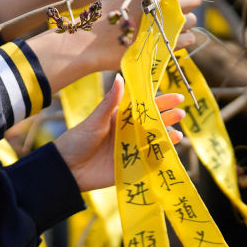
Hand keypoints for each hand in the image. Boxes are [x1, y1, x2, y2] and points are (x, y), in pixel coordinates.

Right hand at [24, 0, 202, 91]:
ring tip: (166, 26)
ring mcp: (166, 24)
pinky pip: (188, 38)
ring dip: (184, 22)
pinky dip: (183, 38)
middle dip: (189, 2)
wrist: (88, 43)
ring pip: (192, 20)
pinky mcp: (165, 45)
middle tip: (175, 10)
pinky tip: (169, 38)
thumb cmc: (104, 16)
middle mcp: (163, 3)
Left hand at [53, 74, 184, 191]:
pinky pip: (149, 162)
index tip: (177, 97)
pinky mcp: (130, 168)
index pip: (144, 107)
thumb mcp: (94, 120)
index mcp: (120, 118)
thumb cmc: (77, 141)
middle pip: (153, 124)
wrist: (66, 169)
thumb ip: (109, 103)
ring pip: (154, 142)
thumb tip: (120, 78)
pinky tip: (168, 153)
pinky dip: (160, 158)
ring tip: (177, 134)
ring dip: (167, 138)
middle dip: (167, 119)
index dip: (161, 102)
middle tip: (180, 113)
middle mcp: (128, 133)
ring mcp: (131, 151)